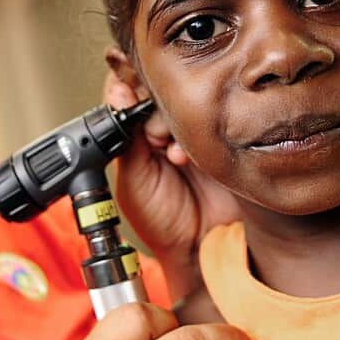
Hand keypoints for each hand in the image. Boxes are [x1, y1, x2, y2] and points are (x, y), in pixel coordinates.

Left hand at [104, 73, 241, 299]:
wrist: (198, 248)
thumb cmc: (161, 220)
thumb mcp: (133, 179)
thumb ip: (125, 138)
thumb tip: (118, 92)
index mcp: (140, 134)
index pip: (132, 91)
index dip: (131, 91)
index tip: (131, 98)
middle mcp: (167, 128)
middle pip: (161, 91)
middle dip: (153, 109)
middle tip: (153, 138)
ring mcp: (196, 132)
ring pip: (185, 102)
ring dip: (173, 124)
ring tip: (170, 154)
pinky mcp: (221, 139)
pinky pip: (212, 119)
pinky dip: (196, 134)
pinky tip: (186, 158)